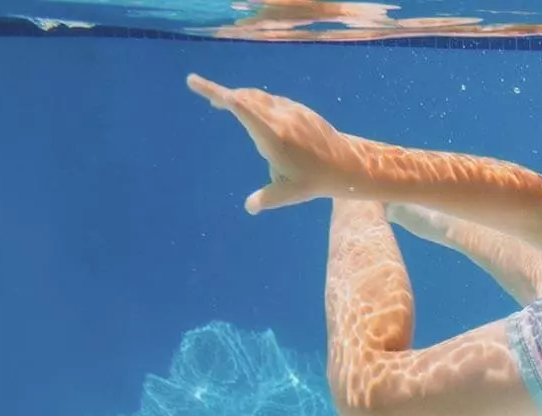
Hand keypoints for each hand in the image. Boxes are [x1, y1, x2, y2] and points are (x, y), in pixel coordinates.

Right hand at [187, 74, 365, 213]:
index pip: (241, 107)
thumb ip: (265, 199)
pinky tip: (251, 109)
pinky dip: (256, 100)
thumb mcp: (287, 194)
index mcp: (273, 136)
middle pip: (245, 97)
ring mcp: (292, 111)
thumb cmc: (315, 182)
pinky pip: (272, 100)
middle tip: (206, 96)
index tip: (194, 82)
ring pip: (259, 96)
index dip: (216, 93)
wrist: (347, 165)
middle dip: (223, 94)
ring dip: (240, 97)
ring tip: (223, 102)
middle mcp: (281, 118)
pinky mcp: (299, 110)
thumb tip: (250, 206)